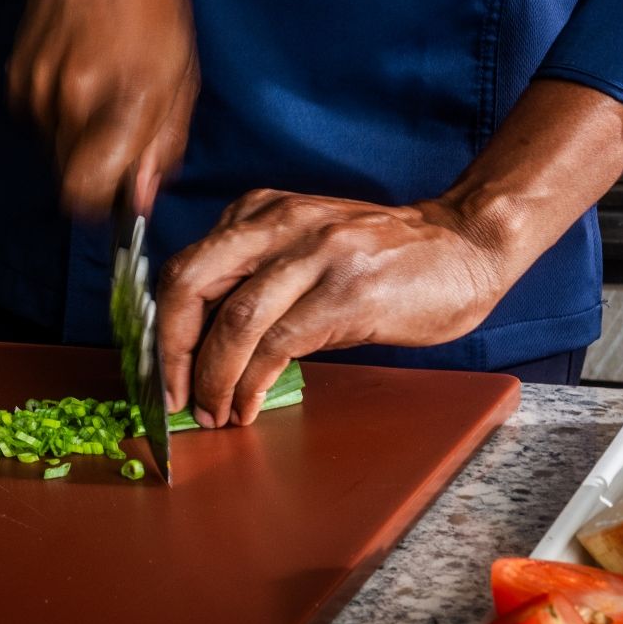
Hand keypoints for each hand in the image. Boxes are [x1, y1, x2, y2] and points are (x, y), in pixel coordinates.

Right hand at [0, 0, 198, 215]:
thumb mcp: (181, 71)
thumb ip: (164, 140)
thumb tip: (143, 193)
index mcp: (124, 97)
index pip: (89, 192)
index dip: (105, 204)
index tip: (121, 193)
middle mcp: (74, 99)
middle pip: (72, 181)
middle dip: (99, 170)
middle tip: (123, 132)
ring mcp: (38, 90)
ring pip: (58, 152)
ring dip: (82, 138)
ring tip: (106, 91)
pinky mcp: (17, 81)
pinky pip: (43, 124)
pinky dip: (63, 113)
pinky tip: (83, 74)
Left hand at [158, 192, 510, 427]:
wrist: (465, 246)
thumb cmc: (386, 257)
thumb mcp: (309, 246)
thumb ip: (258, 275)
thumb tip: (202, 343)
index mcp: (262, 212)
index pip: (187, 265)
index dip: (162, 327)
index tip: (157, 371)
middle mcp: (281, 223)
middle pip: (192, 282)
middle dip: (169, 349)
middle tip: (171, 396)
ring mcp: (316, 254)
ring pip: (233, 318)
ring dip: (212, 376)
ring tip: (212, 412)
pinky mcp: (347, 291)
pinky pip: (279, 343)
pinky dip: (252, 382)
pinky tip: (248, 405)